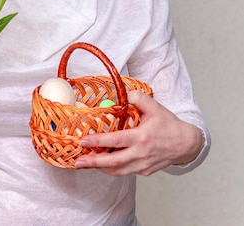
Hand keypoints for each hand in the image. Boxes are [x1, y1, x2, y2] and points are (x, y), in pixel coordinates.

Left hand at [74, 91, 203, 175]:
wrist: (186, 144)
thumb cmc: (169, 125)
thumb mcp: (155, 107)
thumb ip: (138, 98)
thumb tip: (123, 93)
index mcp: (142, 137)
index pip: (115, 141)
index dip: (98, 142)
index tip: (83, 141)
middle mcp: (141, 154)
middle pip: (113, 162)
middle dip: (93, 163)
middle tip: (78, 162)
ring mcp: (143, 165)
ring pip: (118, 171)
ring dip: (100, 169)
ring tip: (86, 164)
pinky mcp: (145, 171)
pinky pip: (126, 171)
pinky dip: (113, 169)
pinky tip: (103, 163)